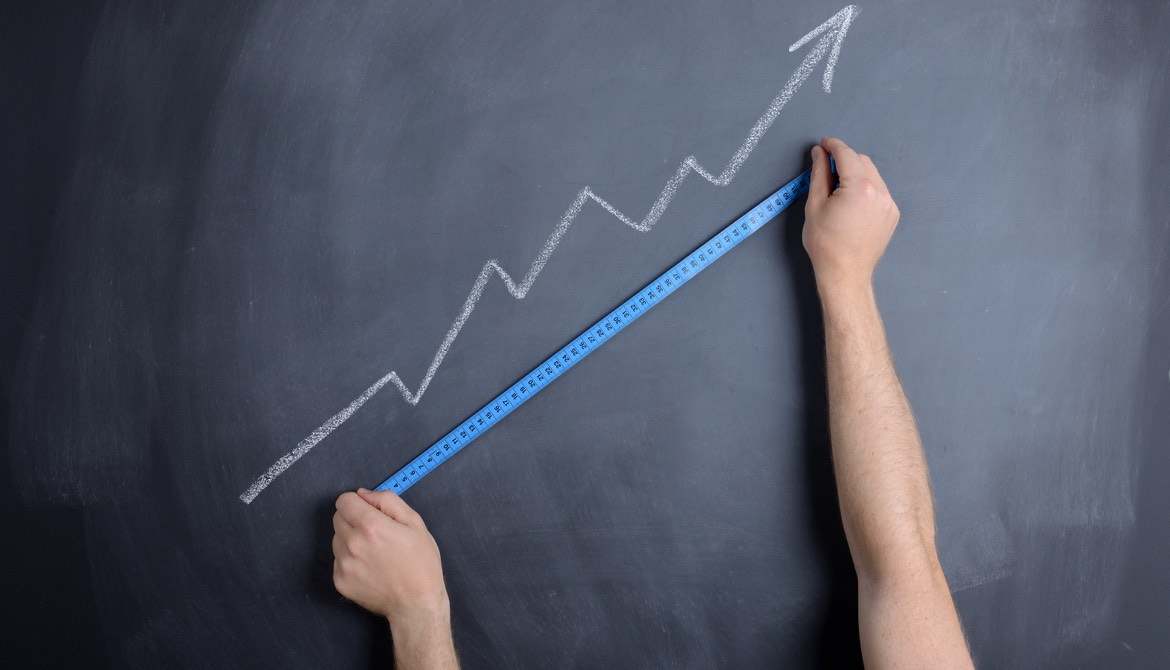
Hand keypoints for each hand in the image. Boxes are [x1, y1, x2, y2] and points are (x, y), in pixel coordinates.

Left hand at [332, 488, 448, 624]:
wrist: (416, 604)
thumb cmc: (420, 563)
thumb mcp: (414, 523)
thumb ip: (387, 501)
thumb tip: (363, 494)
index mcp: (370, 525)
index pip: (343, 501)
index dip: (357, 502)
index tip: (369, 511)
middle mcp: (352, 543)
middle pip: (338, 518)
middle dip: (354, 519)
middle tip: (376, 534)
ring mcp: (343, 564)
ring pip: (337, 539)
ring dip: (350, 540)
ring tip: (374, 553)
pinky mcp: (339, 581)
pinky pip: (338, 560)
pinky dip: (350, 560)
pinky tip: (370, 568)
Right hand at [802, 137, 899, 292]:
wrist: (845, 274)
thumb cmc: (827, 245)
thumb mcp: (815, 205)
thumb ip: (819, 174)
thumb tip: (819, 155)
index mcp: (859, 188)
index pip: (846, 155)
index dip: (833, 146)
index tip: (823, 144)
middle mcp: (880, 193)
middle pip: (861, 161)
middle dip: (844, 159)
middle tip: (825, 167)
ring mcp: (889, 204)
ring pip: (872, 174)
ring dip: (855, 172)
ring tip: (836, 188)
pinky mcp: (891, 213)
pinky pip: (878, 190)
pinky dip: (865, 187)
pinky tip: (850, 201)